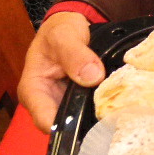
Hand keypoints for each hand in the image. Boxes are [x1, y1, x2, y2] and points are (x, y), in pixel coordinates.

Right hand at [19, 11, 107, 131]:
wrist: (69, 26)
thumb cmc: (59, 30)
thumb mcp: (64, 35)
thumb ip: (75, 54)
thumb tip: (92, 76)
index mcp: (33, 90)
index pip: (46, 121)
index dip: (67, 127)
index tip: (92, 120)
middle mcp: (46, 103)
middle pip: (65, 126)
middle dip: (87, 125)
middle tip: (114, 119)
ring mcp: (63, 104)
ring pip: (80, 122)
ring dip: (98, 119)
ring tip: (120, 114)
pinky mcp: (78, 102)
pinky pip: (90, 112)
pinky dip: (103, 110)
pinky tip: (119, 107)